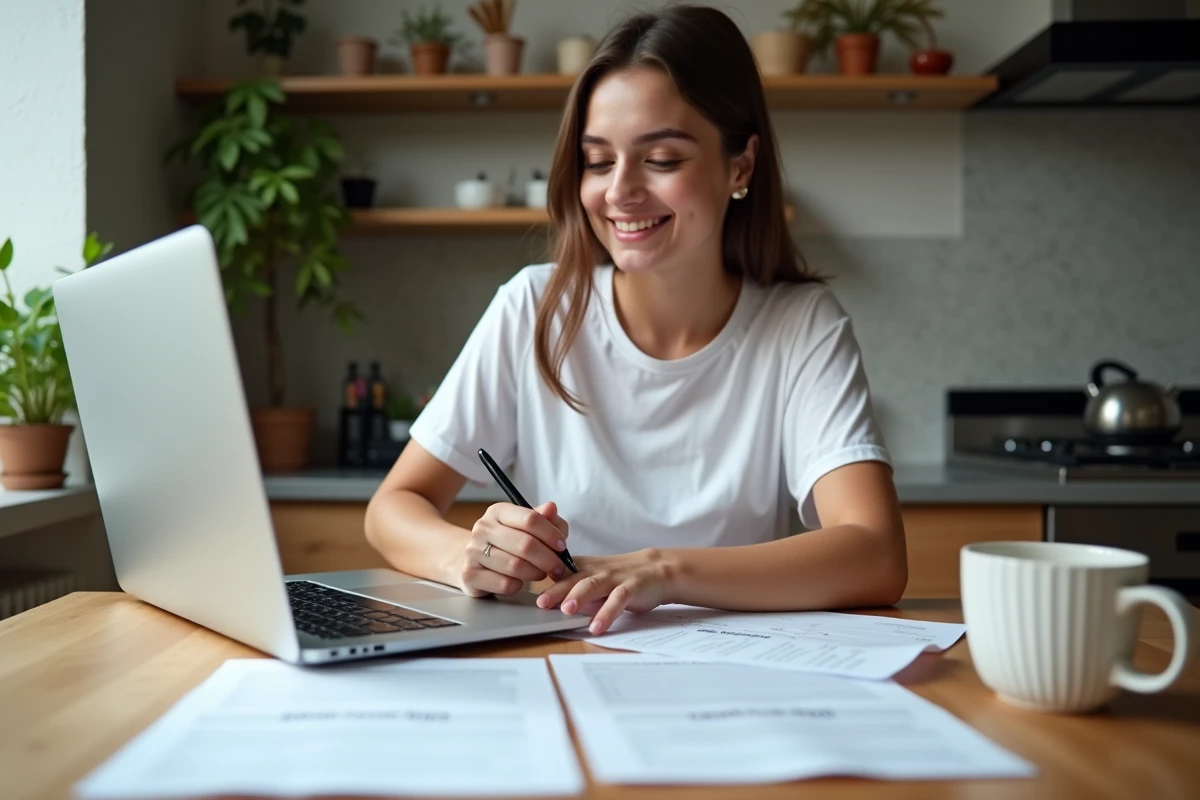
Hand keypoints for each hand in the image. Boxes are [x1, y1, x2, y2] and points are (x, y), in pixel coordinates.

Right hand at [457, 501, 569, 596]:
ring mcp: (473, 551)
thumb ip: (545, 519)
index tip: (562, 547)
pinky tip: (519, 581)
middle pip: (525, 544)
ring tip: (541, 574)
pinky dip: (518, 585)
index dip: (551, 534)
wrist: (474, 560)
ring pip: (516, 566)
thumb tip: (551, 508)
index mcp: (498, 511)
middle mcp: (482, 528)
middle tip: (558, 568)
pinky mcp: (470, 574)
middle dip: (548, 559)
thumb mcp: (527, 526)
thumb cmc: (508, 541)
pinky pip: (504, 584)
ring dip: (536, 573)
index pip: (530, 519)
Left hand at [535, 549, 671, 634]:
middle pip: (573, 578)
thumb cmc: (618, 576)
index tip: (530, 590)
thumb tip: (544, 602)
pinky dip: (607, 613)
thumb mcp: (592, 577)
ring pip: (594, 585)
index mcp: (583, 567)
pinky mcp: (632, 588)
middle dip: (556, 590)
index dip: (543, 580)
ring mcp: (614, 579)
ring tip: (567, 610)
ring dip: (580, 597)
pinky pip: (618, 600)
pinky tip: (597, 627)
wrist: (656, 569)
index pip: (559, 572)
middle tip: (541, 603)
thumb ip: (571, 587)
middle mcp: (596, 571)